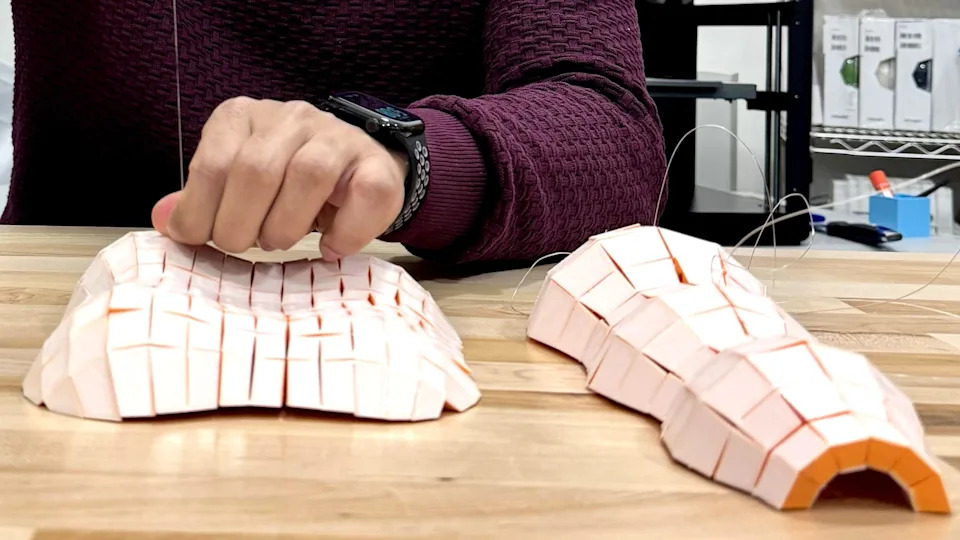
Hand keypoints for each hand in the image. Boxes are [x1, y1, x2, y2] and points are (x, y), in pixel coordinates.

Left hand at [151, 97, 408, 258]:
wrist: (353, 168)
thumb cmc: (284, 183)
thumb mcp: (234, 186)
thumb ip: (201, 202)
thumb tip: (164, 220)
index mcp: (243, 117)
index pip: (213, 164)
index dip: (203, 213)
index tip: (206, 240)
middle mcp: (290, 117)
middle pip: (256, 170)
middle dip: (242, 224)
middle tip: (246, 244)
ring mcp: (337, 137)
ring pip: (308, 175)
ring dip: (287, 226)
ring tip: (280, 242)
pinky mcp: (376, 164)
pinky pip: (365, 195)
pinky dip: (345, 233)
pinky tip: (330, 247)